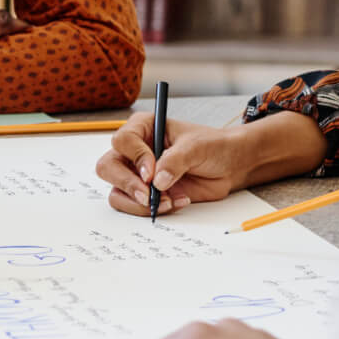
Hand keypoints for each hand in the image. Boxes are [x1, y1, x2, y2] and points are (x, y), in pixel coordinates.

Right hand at [96, 113, 253, 216]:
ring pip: (117, 190)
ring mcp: (137, 173)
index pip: (123, 141)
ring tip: (168, 202)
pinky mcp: (145, 192)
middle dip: (127, 184)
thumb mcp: (197, 147)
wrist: (229, 166)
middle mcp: (134, 150)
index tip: (152, 173)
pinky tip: (176, 202)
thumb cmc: (213, 147)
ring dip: (139, 202)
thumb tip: (158, 182)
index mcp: (143, 128)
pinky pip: (133, 205)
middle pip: (108, 167)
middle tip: (148, 196)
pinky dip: (151, 209)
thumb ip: (175, 161)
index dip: (135, 158)